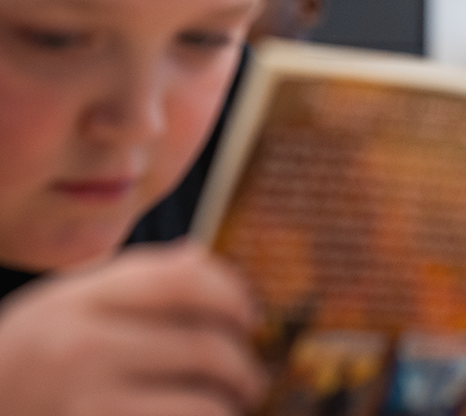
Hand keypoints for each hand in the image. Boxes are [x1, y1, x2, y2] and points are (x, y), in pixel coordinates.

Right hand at [0, 242, 266, 415]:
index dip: (231, 295)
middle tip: (249, 380)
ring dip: (227, 409)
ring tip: (227, 408)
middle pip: (205, 346)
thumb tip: (200, 259)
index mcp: (74, 303)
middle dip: (243, 367)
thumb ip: (126, 285)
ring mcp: (87, 405)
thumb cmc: (19, 371)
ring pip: (204, 405)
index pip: (182, 280)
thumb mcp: (55, 312)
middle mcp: (80, 350)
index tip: (248, 316)